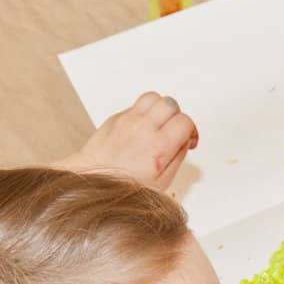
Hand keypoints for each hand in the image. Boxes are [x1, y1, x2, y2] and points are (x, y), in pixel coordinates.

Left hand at [56, 92, 198, 190]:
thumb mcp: (161, 182)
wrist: (92, 179)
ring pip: (154, 97)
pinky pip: (136, 105)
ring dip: (160, 108)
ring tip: (159, 123)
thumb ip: (177, 159)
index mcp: (158, 147)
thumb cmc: (122, 186)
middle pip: (171, 105)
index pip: (185, 121)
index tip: (188, 139)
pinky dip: (143, 112)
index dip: (191, 130)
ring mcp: (128, 120)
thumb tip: (184, 143)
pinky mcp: (115, 118)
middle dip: (177, 117)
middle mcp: (143, 128)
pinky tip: (142, 127)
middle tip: (174, 130)